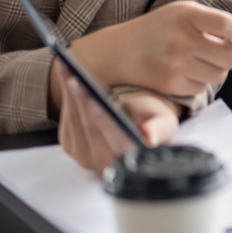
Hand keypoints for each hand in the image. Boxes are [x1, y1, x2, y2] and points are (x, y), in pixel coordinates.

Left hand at [54, 64, 179, 172]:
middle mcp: (105, 163)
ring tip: (68, 69)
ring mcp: (84, 156)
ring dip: (71, 95)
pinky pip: (67, 120)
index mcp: (131, 159)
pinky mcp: (70, 146)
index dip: (105, 123)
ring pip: (76, 122)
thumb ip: (159, 129)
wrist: (136, 122)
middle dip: (82, 102)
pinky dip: (67, 96)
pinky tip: (67, 76)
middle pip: (90, 130)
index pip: (115, 142)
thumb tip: (150, 138)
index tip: (97, 105)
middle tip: (76, 79)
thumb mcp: (164, 123)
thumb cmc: (153, 121)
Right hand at [63, 0, 231, 99]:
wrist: (117, 52)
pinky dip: (199, 81)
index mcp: (185, 15)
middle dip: (229, 56)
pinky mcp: (171, 84)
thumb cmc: (154, 30)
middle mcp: (181, 39)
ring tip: (196, 60)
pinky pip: (202, 87)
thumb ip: (211, 20)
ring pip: (220, 74)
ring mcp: (176, 63)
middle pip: (230, 56)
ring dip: (215, 70)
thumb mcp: (180, 12)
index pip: (225, 24)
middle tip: (216, 51)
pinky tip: (183, 71)